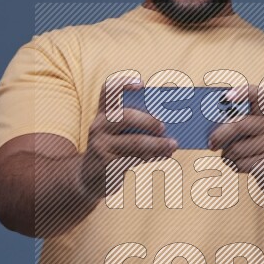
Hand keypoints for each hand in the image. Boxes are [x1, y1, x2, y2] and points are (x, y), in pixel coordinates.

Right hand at [79, 79, 178, 199]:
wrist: (89, 179)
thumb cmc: (112, 152)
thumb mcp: (119, 137)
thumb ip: (138, 129)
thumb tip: (168, 128)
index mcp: (103, 114)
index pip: (108, 91)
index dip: (123, 84)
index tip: (142, 85)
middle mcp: (99, 126)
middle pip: (126, 116)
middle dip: (149, 121)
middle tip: (164, 126)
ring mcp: (101, 145)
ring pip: (135, 142)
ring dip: (158, 143)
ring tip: (174, 144)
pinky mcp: (107, 164)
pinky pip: (135, 158)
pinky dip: (154, 156)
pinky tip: (166, 155)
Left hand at [207, 85, 263, 178]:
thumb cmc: (255, 150)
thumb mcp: (247, 135)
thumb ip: (233, 128)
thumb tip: (209, 130)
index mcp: (263, 114)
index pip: (257, 95)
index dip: (243, 92)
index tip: (227, 96)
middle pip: (237, 125)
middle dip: (219, 135)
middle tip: (211, 145)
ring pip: (234, 149)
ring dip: (227, 155)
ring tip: (232, 157)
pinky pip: (239, 164)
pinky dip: (234, 166)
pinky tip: (243, 165)